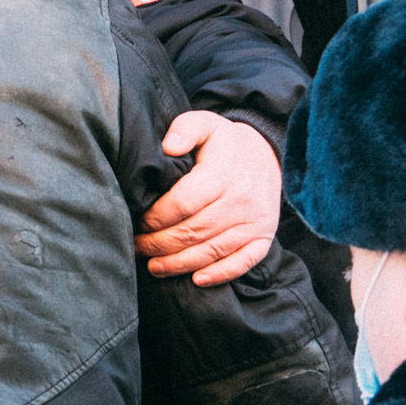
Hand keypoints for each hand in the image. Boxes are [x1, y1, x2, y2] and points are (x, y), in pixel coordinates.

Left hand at [135, 112, 281, 286]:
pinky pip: (243, 262)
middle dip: (160, 245)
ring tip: (154, 266)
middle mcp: (241, 201)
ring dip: (180, 264)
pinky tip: (196, 280)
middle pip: (193, 232)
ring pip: (212, 251)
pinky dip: (220, 274)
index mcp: (223, 174)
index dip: (156, 218)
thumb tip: (167, 147)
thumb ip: (184, 129)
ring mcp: (255, 222)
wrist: (267, 155)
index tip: (139, 223)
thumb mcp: (205, 124)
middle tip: (137, 248)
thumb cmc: (225, 144)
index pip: (183, 203)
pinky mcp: (264, 236)